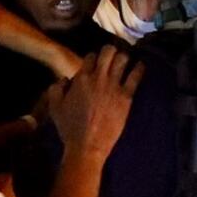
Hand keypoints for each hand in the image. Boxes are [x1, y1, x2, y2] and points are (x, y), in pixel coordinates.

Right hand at [50, 46, 143, 160]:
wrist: (87, 145)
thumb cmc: (69, 127)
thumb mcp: (55, 107)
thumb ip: (56, 89)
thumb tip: (64, 79)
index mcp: (81, 78)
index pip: (90, 57)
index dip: (93, 58)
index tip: (96, 63)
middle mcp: (98, 78)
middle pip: (108, 51)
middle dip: (110, 51)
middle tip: (112, 56)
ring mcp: (114, 86)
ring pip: (123, 59)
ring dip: (124, 57)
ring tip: (125, 60)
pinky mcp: (126, 97)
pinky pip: (135, 77)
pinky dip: (139, 68)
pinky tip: (141, 65)